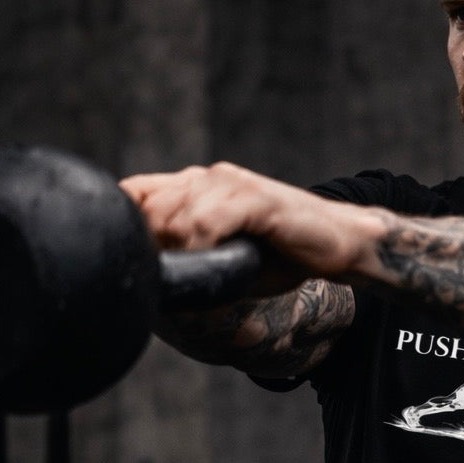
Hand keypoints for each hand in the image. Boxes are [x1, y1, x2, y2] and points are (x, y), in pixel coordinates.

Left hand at [119, 162, 381, 296]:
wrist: (338, 243)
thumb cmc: (282, 256)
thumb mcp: (225, 257)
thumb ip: (189, 257)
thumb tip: (149, 285)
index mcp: (196, 186)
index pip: (135, 192)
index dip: (125, 225)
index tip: (136, 261)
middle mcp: (207, 177)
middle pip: (149, 209)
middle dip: (152, 250)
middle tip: (174, 279)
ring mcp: (230, 184)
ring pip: (174, 217)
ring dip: (176, 253)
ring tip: (196, 276)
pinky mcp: (253, 198)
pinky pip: (207, 223)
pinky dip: (200, 249)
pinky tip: (212, 267)